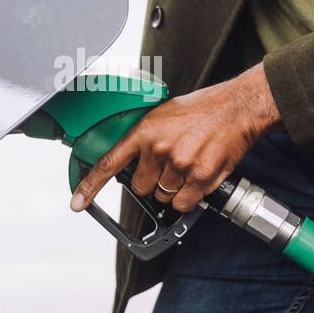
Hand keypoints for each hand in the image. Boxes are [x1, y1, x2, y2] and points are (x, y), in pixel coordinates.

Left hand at [70, 64, 281, 214]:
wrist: (236, 108)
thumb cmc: (202, 109)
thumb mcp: (162, 115)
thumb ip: (144, 138)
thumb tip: (129, 160)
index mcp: (145, 131)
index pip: (109, 163)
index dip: (90, 186)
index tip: (77, 203)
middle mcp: (159, 149)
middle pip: (140, 187)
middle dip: (151, 181)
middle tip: (168, 163)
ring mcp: (180, 165)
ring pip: (163, 196)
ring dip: (172, 188)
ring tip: (187, 163)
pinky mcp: (200, 178)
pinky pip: (183, 203)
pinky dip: (188, 197)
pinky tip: (196, 176)